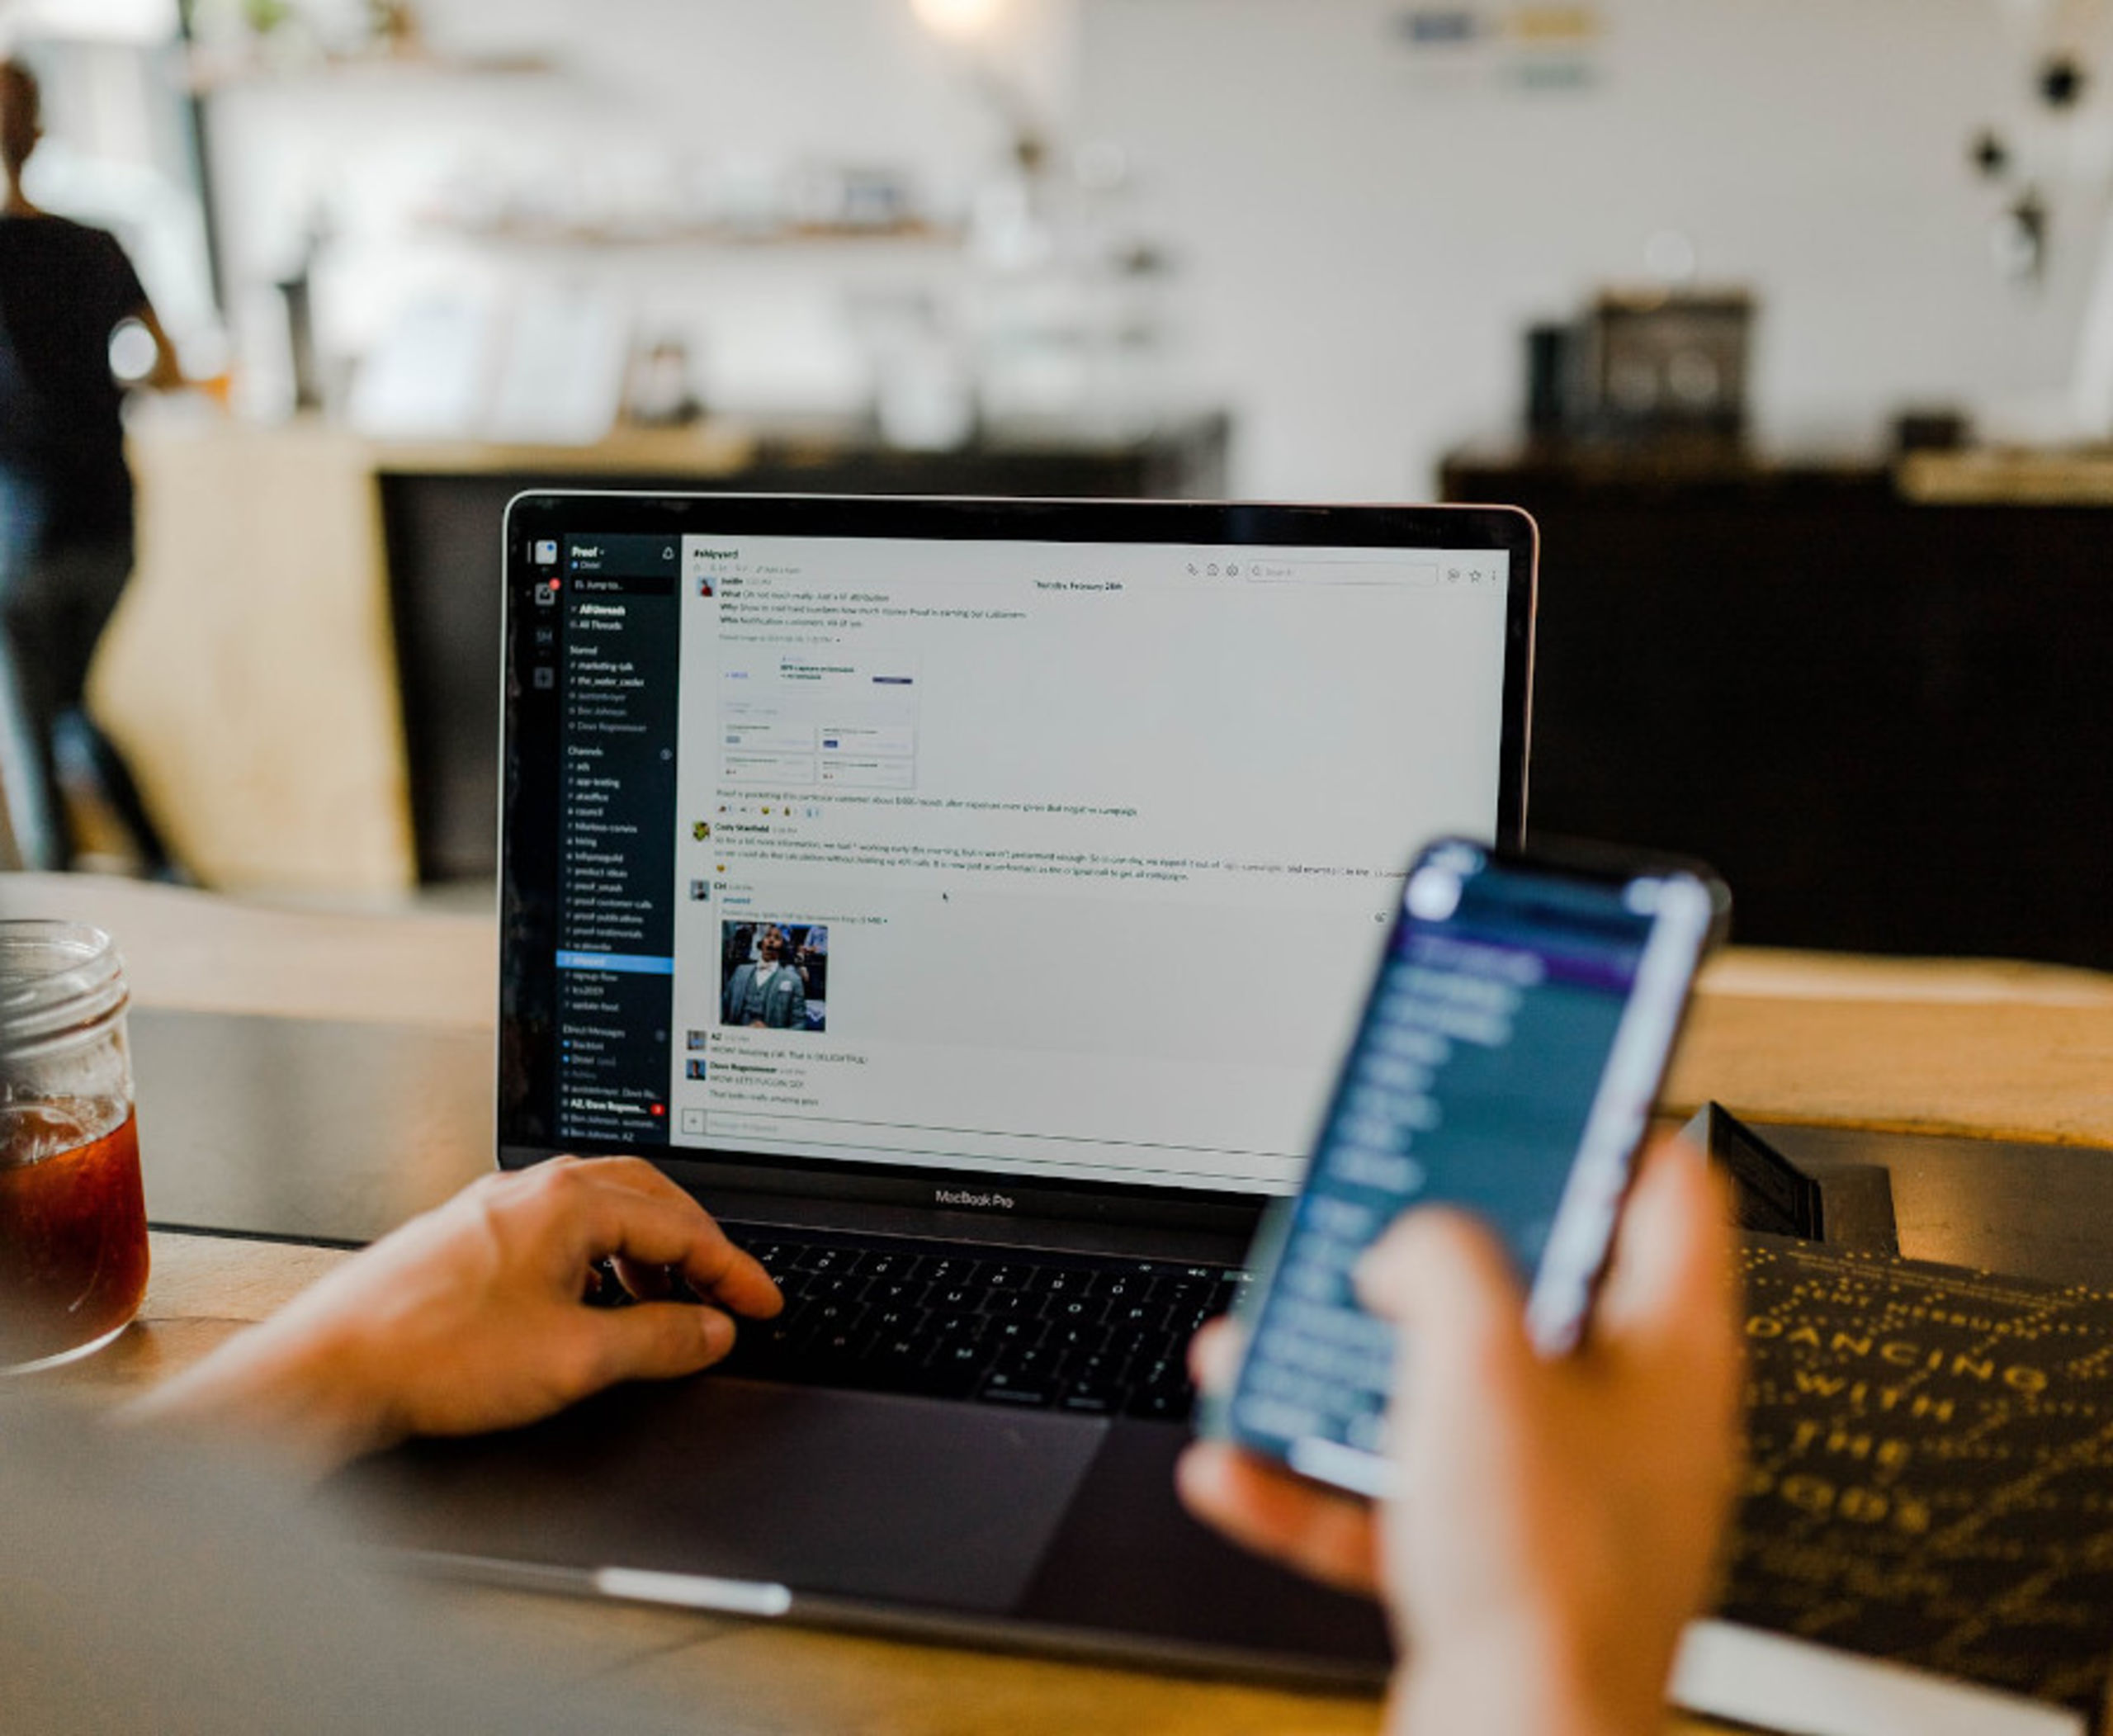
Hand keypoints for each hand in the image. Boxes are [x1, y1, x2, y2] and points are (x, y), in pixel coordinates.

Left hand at [126, 1157, 781, 1477]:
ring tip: (666, 1309)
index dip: (732, 1271)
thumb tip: (711, 1330)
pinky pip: (559, 1232)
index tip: (763, 1304)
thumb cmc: (433, 1355)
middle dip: (697, 1248)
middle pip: (647, 1200)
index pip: (680, 1227)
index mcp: (568, 1201)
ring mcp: (496, 1210)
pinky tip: (593, 1307)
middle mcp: (532, 1190)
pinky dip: (600, 1262)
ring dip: (647, 1256)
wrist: (329, 1369)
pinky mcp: (468, 1238)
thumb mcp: (575, 1359)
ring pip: (600, 1212)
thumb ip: (660, 1340)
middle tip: (727, 1293)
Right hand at [1178, 1138, 1741, 1735]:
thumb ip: (1439, 1261)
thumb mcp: (1479, 1362)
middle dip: (1425, 1258)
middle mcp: (1626, 1422)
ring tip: (1270, 1345)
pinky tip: (1243, 1464)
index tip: (1541, 1087)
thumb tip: (1409, 1246)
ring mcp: (1560, 1498)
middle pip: (1529, 1292)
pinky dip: (1316, 1477)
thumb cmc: (1546, 1581)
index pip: (1664, 1193)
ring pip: (1443, 1395)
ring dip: (1346, 1367)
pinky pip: (1393, 1495)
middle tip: (1370, 1219)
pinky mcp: (1494, 1566)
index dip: (1601, 1125)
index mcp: (1666, 1353)